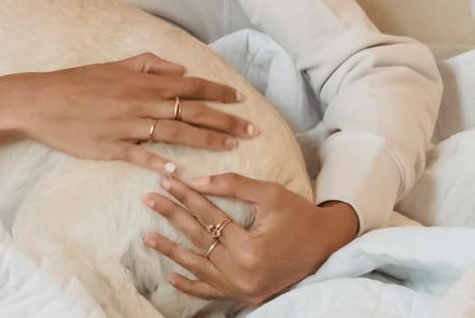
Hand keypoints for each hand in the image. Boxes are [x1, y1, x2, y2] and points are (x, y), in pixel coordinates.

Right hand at [7, 54, 257, 172]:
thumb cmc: (77, 82)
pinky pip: (141, 156)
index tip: (241, 100)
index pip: (190, 85)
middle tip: (252, 130)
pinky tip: (181, 172)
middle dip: (225, 120)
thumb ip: (149, 63)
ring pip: (174, 133)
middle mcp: (140, 102)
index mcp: (142, 82)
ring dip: (206, 140)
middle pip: (191, 110)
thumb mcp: (114, 65)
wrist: (41, 101)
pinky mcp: (111, 147)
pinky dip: (160, 163)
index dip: (217, 92)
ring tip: (231, 147)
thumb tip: (180, 69)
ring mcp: (127, 126)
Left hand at [145, 172, 358, 306]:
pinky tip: (171, 275)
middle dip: (172, 216)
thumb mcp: (270, 194)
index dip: (186, 195)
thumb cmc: (299, 215)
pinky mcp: (245, 295)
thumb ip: (234, 186)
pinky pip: (211, 292)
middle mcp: (244, 272)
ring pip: (199, 267)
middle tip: (149, 198)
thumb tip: (197, 181)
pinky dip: (191, 286)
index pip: (209, 216)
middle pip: (199, 239)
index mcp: (251, 247)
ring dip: (171, 252)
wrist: (327, 245)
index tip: (165, 180)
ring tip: (147, 236)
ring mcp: (243, 288)